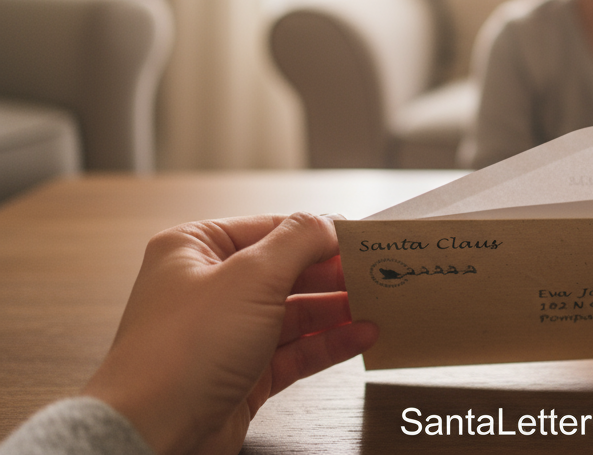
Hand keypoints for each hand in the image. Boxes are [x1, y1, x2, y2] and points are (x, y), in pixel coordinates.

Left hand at [82, 213, 378, 454]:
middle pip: (285, 271)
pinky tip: (361, 336)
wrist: (153, 435)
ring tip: (378, 304)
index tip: (358, 236)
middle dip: (331, 273)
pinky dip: (328, 342)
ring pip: (293, 313)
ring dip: (336, 309)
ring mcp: (224, 334)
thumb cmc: (181, 353)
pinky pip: (294, 350)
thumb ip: (298, 241)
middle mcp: (207, 288)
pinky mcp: (241, 375)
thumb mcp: (251, 277)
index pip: (270, 229)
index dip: (317, 232)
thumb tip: (327, 221)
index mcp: (194, 250)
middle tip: (375, 271)